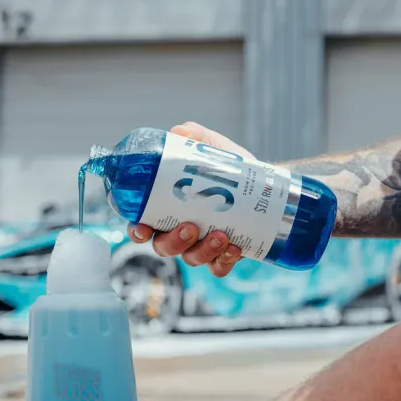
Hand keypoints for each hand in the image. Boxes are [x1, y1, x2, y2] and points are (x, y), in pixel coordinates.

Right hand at [129, 122, 253, 277]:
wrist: (263, 184)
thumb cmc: (228, 168)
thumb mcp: (212, 148)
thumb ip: (194, 136)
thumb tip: (181, 131)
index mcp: (165, 210)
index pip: (141, 225)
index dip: (137, 231)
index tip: (144, 228)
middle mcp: (178, 232)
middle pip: (163, 248)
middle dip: (174, 241)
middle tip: (190, 226)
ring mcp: (200, 247)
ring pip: (191, 259)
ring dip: (203, 251)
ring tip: (221, 235)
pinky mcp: (223, 257)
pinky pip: (218, 269)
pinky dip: (224, 261)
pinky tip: (236, 248)